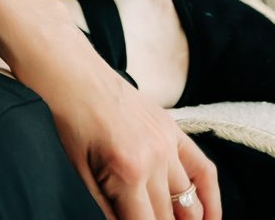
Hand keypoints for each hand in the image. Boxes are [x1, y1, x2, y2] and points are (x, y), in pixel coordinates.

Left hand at [8, 20, 223, 219]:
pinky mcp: (172, 129)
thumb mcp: (76, 169)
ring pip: (189, 199)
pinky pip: (203, 169)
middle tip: (146, 219)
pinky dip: (211, 198)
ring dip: (185, 219)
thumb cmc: (64, 117)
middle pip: (168, 216)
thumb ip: (103, 207)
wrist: (67, 69)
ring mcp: (167, 142)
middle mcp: (154, 159)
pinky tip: (210, 218)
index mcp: (128, 172)